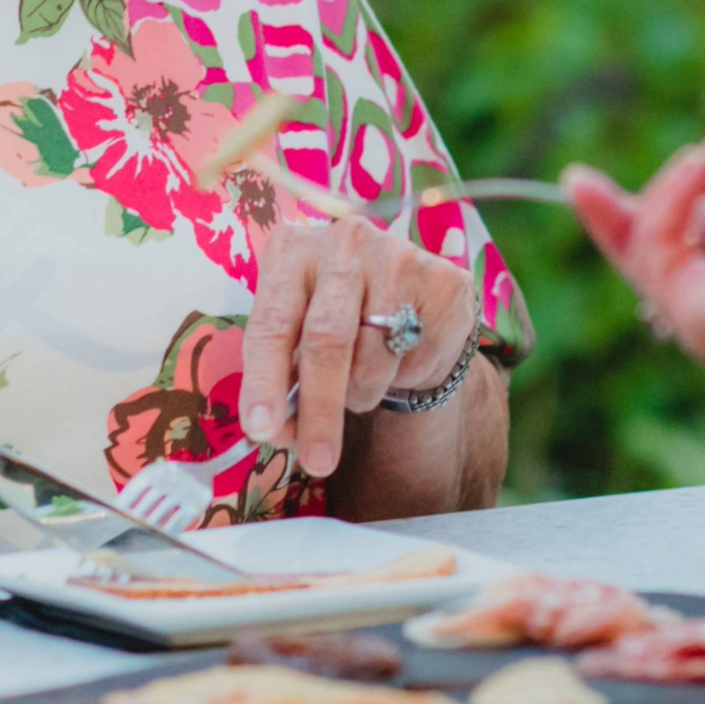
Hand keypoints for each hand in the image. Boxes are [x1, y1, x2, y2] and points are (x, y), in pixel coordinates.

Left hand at [239, 217, 479, 479]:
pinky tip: (400, 358)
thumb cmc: (335, 320)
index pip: (272, 321)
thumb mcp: (295, 338)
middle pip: (327, 338)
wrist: (408, 300)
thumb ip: (281, 378)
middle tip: (316, 461)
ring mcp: (398, 255)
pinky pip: (417, 356)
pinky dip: (404, 379)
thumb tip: (275, 432)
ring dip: (361, 394)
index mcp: (292, 250)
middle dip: (319, 409)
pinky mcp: (444, 282)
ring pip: (373, 357)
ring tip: (361, 382)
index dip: (264, 379)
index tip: (260, 429)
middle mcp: (344, 242)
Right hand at [565, 138, 704, 382]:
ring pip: (646, 260)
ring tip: (703, 155)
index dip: (648, 224)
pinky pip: (657, 248)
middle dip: (614, 223)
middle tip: (575, 181)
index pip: (689, 266)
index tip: (599, 191)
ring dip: (662, 195)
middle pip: (650, 272)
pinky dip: (675, 198)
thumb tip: (695, 216)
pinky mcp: (693, 322)